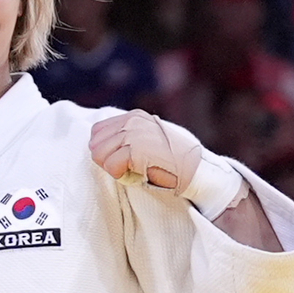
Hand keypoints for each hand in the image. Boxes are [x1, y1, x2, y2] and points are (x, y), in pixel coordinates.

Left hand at [88, 111, 204, 190]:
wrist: (198, 172)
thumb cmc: (172, 161)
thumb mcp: (148, 139)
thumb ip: (127, 137)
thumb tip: (96, 147)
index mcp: (135, 117)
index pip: (97, 131)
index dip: (105, 150)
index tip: (123, 159)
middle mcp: (133, 121)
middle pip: (95, 144)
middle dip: (106, 160)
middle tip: (129, 167)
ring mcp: (134, 133)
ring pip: (99, 155)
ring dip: (114, 169)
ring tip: (135, 169)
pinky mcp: (136, 149)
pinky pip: (110, 166)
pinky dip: (121, 175)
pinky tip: (139, 174)